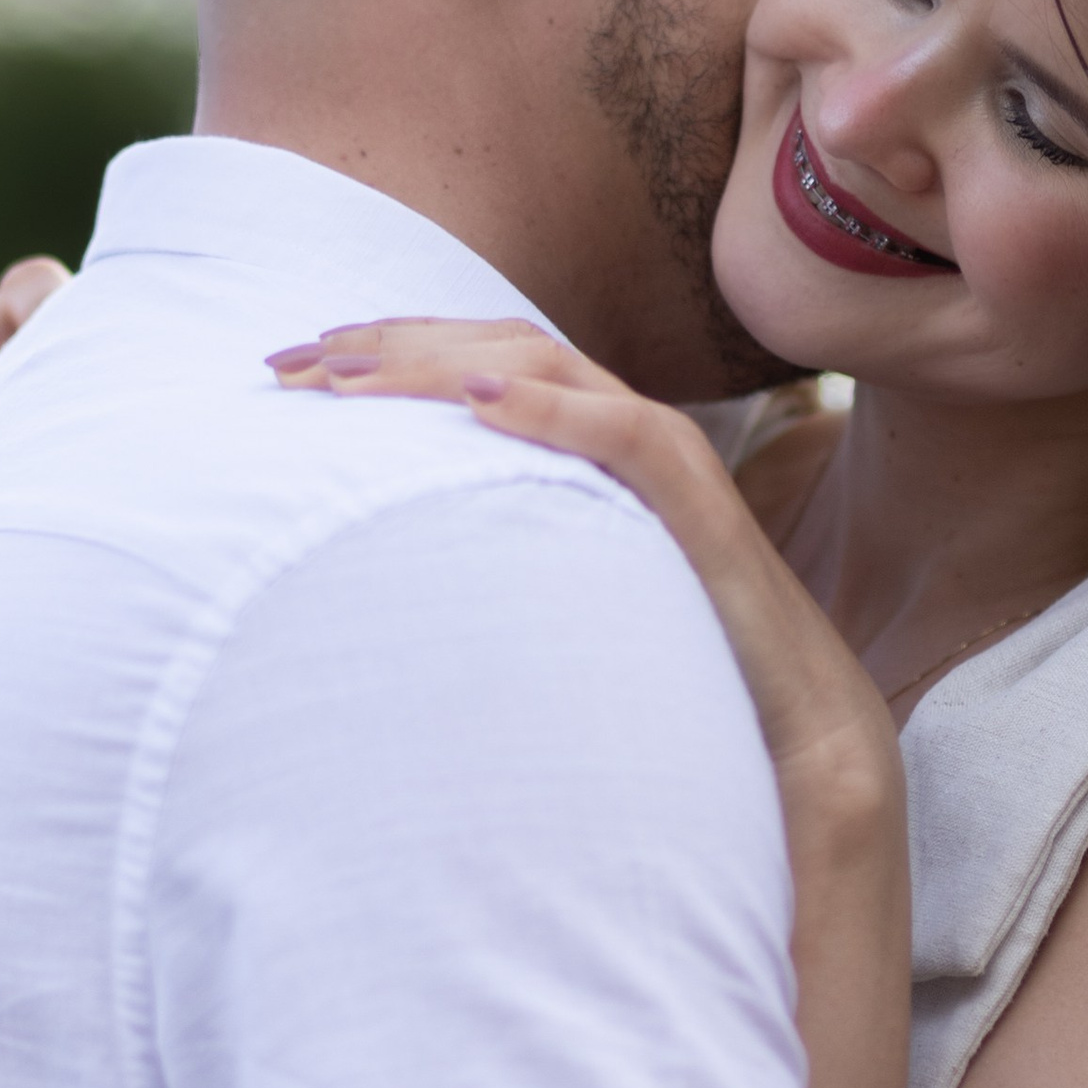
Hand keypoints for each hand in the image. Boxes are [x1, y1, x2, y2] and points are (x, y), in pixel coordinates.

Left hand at [274, 318, 897, 807]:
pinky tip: (478, 399)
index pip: (483, 365)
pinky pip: (629, 438)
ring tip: (351, 377)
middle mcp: (629, 437)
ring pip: (553, 371)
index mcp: (590, 453)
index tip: (294, 371)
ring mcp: (670, 465)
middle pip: (502, 348)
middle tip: (287, 365)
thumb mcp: (559, 610)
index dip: (390, 354)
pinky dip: (552, 412)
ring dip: (443, 362)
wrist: (800, 743)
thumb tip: (381, 582)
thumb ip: (495, 567)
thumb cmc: (679, 686)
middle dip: (390, 345)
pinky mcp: (704, 512)